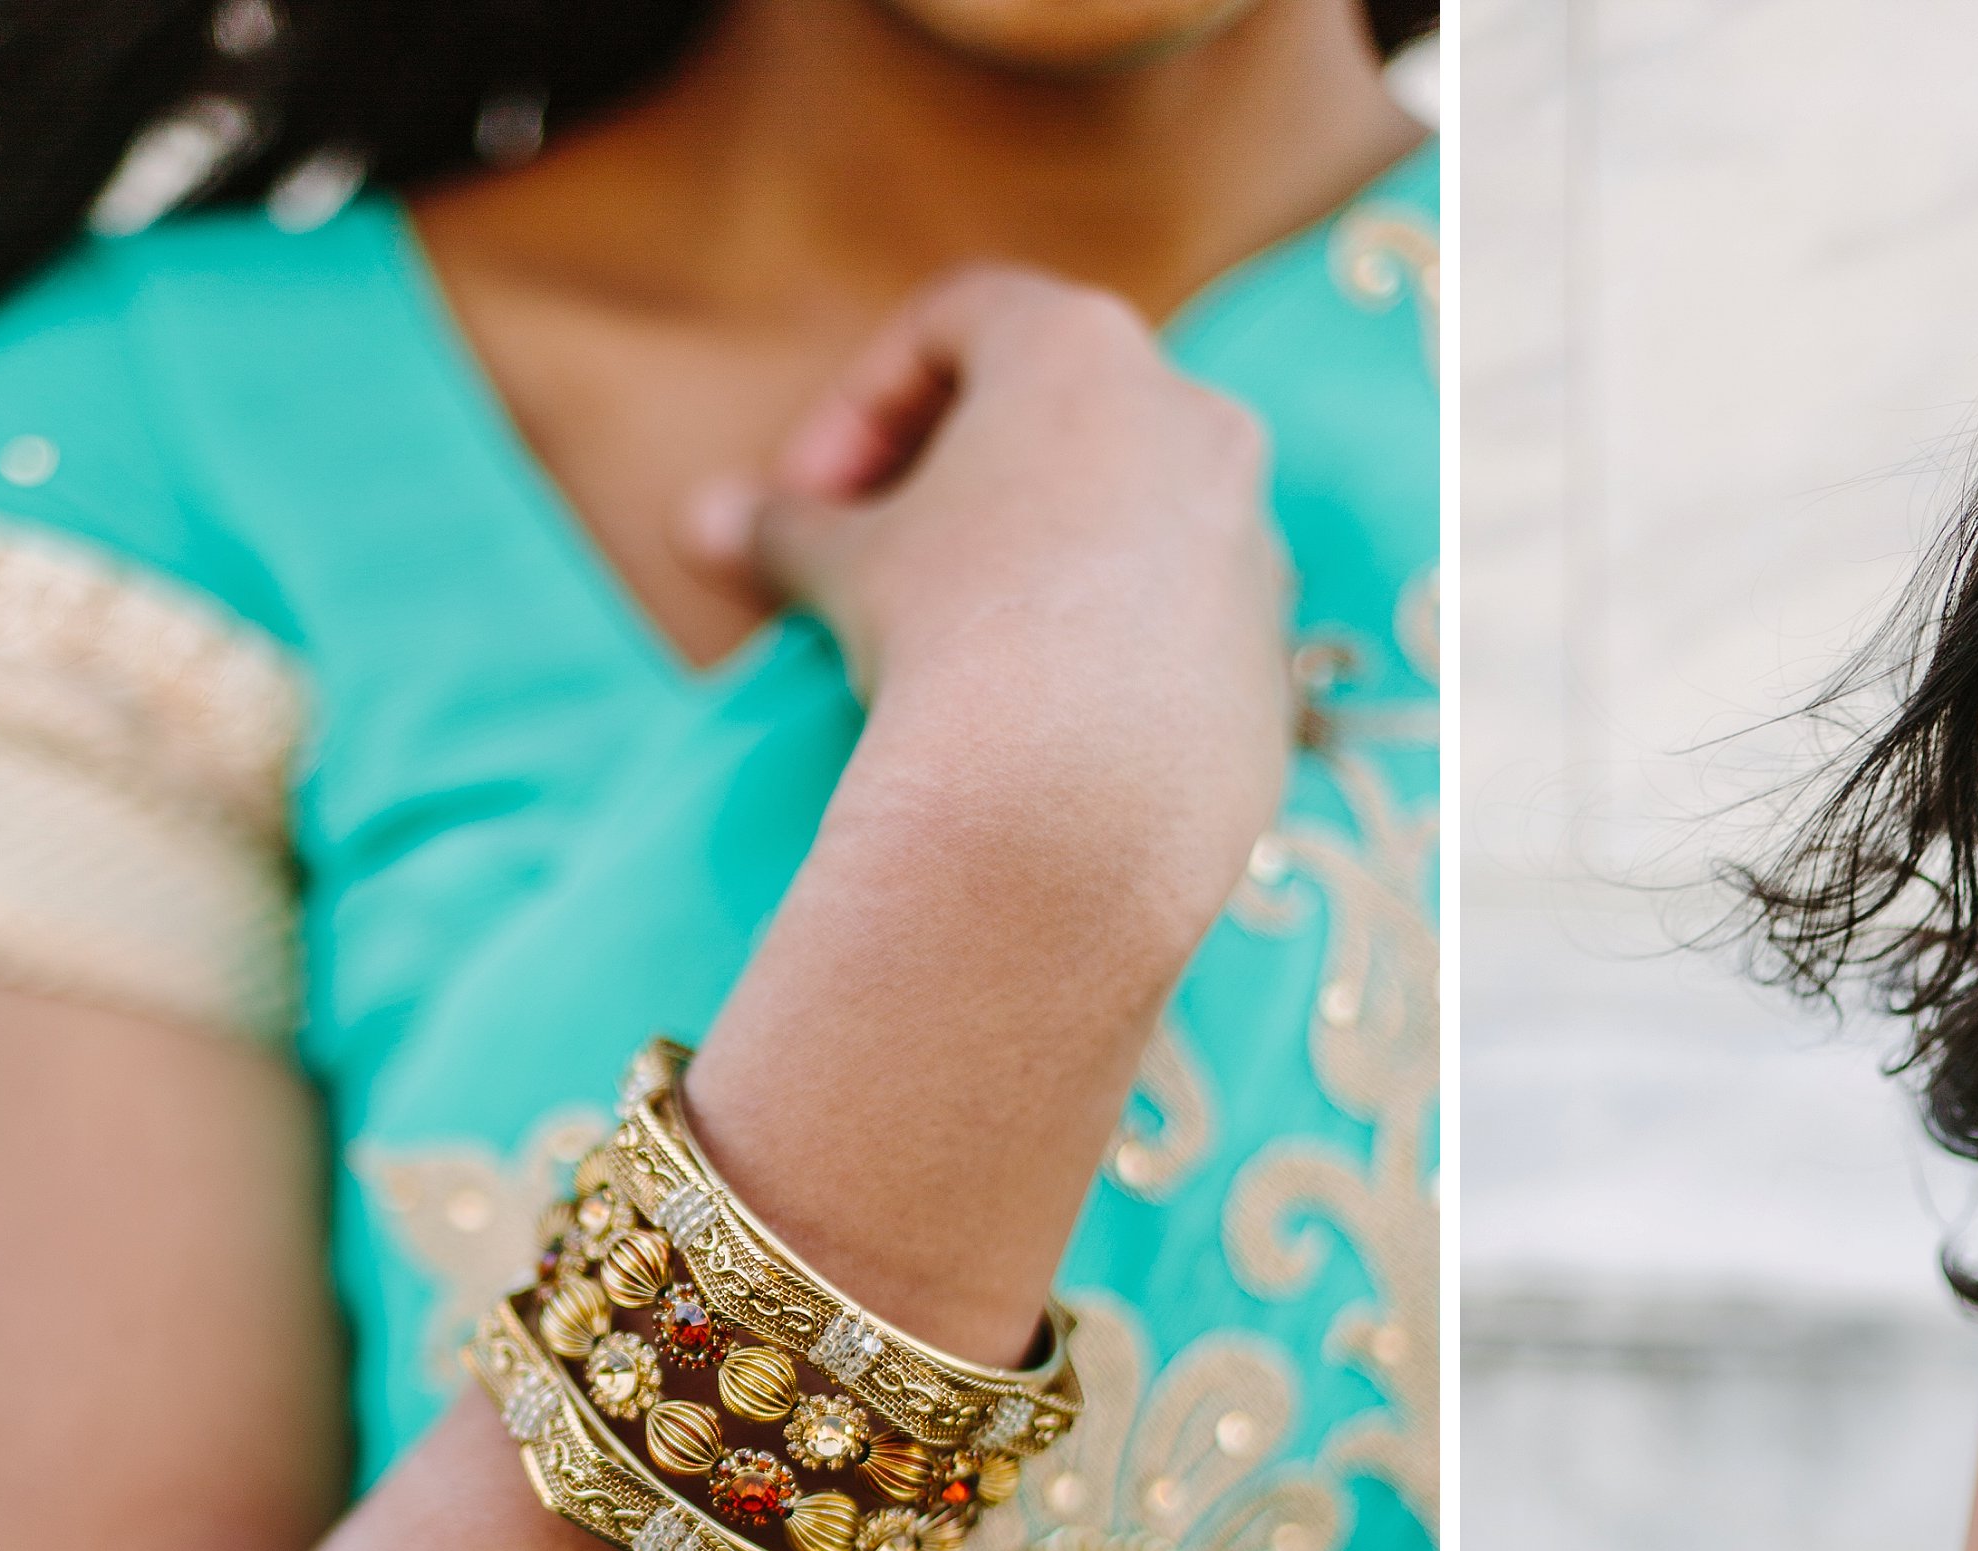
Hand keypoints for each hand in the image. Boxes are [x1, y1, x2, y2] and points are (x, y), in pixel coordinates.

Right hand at [680, 264, 1294, 952]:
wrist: (1075, 805)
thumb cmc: (951, 639)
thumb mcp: (843, 567)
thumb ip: (781, 526)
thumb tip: (703, 522)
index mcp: (1084, 348)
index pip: (960, 317)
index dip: (862, 403)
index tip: (808, 500)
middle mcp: (1193, 414)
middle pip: (1057, 414)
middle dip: (953, 482)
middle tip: (876, 568)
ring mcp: (1249, 533)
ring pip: (1127, 519)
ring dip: (1036, 563)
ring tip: (958, 653)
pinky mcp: (1274, 646)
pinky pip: (1177, 620)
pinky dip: (1107, 644)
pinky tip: (1043, 720)